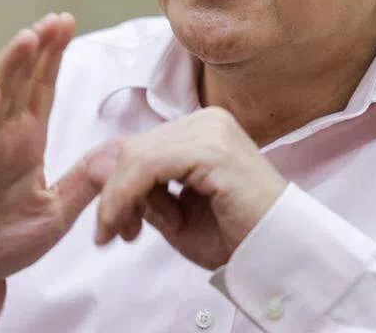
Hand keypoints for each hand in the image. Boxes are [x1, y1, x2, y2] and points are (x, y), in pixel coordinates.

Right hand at [0, 13, 110, 319]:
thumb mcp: (55, 213)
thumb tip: (118, 152)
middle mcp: (1, 138)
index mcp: (26, 142)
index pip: (42, 89)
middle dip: (37, 50)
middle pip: (20, 83)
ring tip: (27, 38)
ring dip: (8, 69)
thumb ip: (84, 182)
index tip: (66, 22)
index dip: (53, 57)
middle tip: (55, 20)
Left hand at [93, 106, 287, 269]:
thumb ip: (141, 191)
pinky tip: (127, 225)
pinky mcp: (212, 149)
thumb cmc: (234, 237)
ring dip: (119, 200)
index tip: (109, 225)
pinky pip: (149, 166)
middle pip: (133, 148)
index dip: (115, 184)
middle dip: (114, 195)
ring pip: (136, 156)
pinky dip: (128, 197)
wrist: (279, 254)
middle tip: (110, 234)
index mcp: (202, 130)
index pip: (140, 145)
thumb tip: (97, 166)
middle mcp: (206, 121)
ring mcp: (210, 130)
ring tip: (121, 233)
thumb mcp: (174, 213)